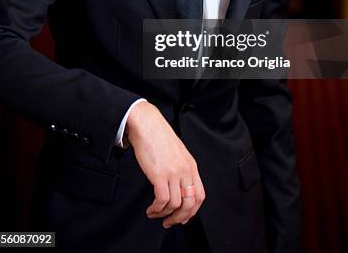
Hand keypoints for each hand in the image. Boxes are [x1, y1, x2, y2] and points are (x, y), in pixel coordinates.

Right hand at [125, 102, 204, 227]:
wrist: (147, 125)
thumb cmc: (159, 138)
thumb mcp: (178, 153)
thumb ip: (181, 170)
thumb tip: (178, 188)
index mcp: (191, 166)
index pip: (200, 196)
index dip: (192, 211)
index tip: (182, 217)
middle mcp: (185, 170)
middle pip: (190, 204)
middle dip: (179, 218)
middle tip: (169, 222)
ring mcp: (173, 172)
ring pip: (175, 205)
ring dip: (164, 214)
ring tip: (155, 213)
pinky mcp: (160, 174)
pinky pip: (162, 200)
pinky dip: (156, 209)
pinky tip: (151, 208)